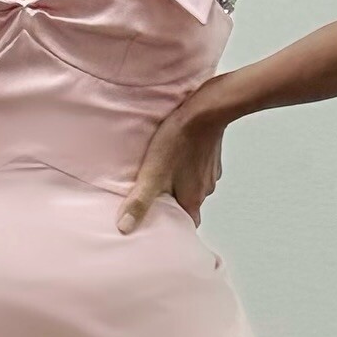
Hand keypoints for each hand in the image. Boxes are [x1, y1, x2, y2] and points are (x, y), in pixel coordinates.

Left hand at [115, 95, 226, 233]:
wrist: (206, 109)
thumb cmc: (179, 140)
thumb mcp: (152, 174)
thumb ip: (139, 202)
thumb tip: (125, 228)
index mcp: (192, 200)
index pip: (186, 225)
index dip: (174, 227)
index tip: (161, 226)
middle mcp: (205, 190)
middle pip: (188, 205)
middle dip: (174, 204)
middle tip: (157, 197)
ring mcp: (211, 172)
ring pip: (194, 186)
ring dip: (181, 183)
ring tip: (164, 174)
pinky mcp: (212, 155)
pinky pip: (199, 167)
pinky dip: (188, 166)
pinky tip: (177, 155)